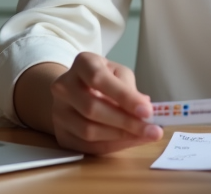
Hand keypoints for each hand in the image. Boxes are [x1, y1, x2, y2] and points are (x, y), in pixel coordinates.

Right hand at [48, 52, 163, 153]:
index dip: (123, 97)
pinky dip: (112, 146)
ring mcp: (58, 111)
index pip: (99, 79)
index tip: (147, 111)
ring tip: (144, 136)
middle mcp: (64, 86)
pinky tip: (130, 141)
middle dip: (126, 122)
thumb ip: (129, 89)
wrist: (75, 91)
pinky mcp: (60, 133)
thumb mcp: (118, 73)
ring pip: (88, 131)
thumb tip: (145, 109)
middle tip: (152, 130)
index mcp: (82, 63)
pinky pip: (87, 146)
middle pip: (92, 108)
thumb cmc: (104, 79)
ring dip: (120, 137)